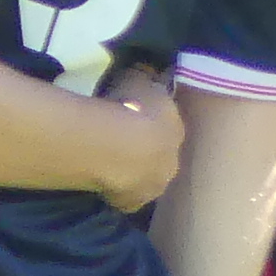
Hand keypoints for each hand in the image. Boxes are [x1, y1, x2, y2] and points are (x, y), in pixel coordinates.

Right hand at [93, 60, 186, 213]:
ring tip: (107, 160)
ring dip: (130, 171)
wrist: (116, 146)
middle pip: (159, 156)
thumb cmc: (129, 107)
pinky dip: (114, 188)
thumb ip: (142, 77)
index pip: (167, 126)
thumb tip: (145, 71)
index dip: (150, 121)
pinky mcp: (132, 204)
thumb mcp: (136, 77)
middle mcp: (171, 162)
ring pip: (143, 178)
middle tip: (120, 140)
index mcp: (176, 130)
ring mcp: (153, 187)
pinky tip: (99, 177)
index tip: (132, 114)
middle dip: (145, 150)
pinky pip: (123, 195)